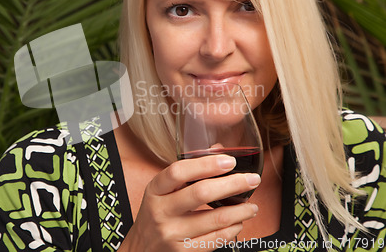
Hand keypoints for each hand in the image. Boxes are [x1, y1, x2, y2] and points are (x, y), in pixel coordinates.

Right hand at [118, 155, 259, 251]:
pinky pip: (216, 239)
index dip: (206, 164)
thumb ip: (188, 171)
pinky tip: (238, 222)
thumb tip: (218, 151)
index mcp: (155, 190)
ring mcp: (172, 233)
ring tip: (251, 205)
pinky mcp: (183, 251)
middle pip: (201, 193)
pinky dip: (233, 229)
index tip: (229, 161)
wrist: (141, 248)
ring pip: (215, 219)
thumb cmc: (156, 213)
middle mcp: (161, 211)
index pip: (179, 172)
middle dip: (233, 184)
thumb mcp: (162, 190)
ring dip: (240, 210)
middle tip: (252, 180)